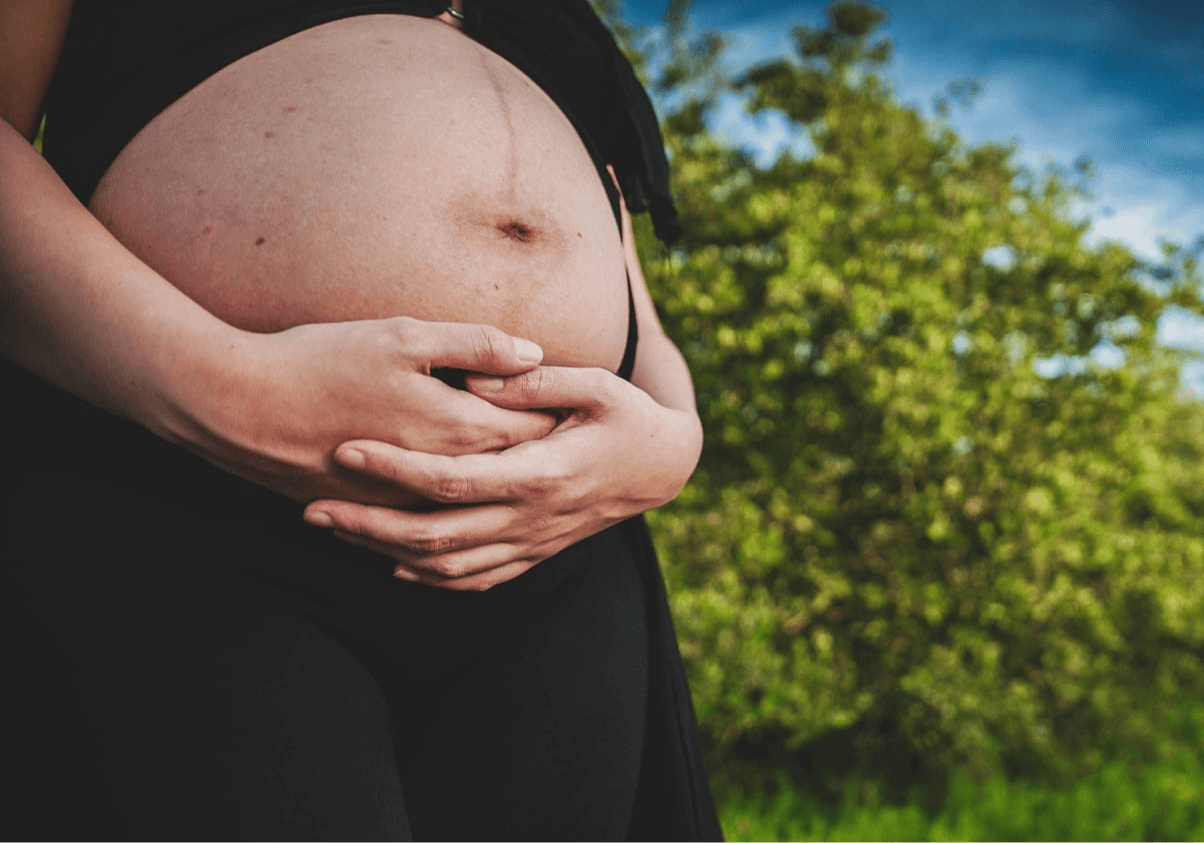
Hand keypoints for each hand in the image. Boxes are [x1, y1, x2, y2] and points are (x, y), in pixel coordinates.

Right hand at [178, 317, 556, 505]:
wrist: (238, 408)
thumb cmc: (321, 360)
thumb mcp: (403, 335)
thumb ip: (474, 344)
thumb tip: (533, 353)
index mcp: (457, 428)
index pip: (532, 428)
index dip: (559, 414)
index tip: (580, 404)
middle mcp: (440, 475)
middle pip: (511, 468)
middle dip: (541, 451)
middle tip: (570, 436)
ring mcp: (406, 501)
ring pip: (474, 501)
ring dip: (502, 485)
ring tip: (530, 469)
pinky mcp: (374, 512)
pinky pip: (431, 521)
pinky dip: (458, 510)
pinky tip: (469, 498)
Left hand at [302, 365, 703, 589]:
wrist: (662, 468)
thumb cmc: (627, 417)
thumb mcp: (597, 385)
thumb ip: (536, 383)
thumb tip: (477, 382)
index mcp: (538, 473)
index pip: (451, 479)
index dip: (396, 468)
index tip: (347, 449)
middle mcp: (528, 519)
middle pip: (434, 535)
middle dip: (368, 525)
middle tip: (313, 510)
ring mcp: (530, 543)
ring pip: (447, 567)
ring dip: (386, 553)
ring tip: (336, 532)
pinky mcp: (533, 554)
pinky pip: (475, 580)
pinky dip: (430, 578)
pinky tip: (394, 565)